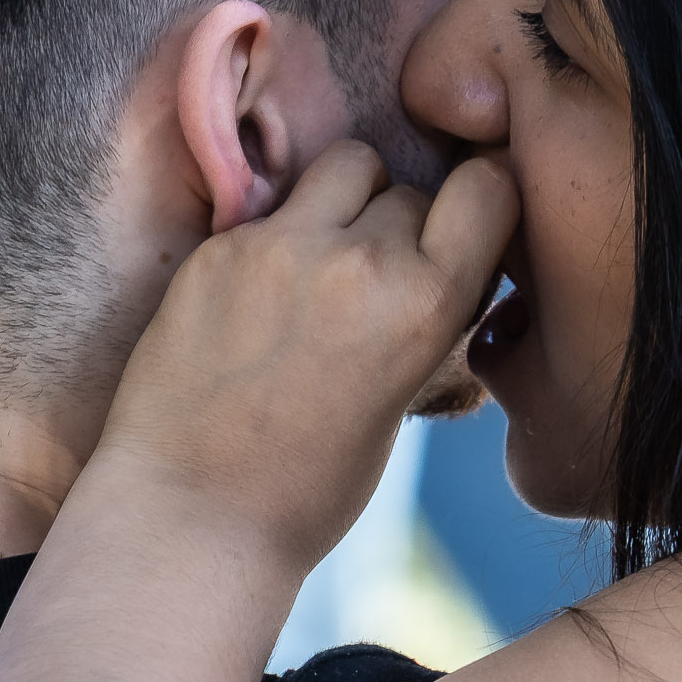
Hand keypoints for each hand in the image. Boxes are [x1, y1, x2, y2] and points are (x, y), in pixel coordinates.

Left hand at [96, 142, 517, 579]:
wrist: (193, 515)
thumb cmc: (309, 486)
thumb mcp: (402, 395)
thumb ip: (424, 312)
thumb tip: (433, 256)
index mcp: (427, 306)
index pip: (489, 187)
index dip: (481, 197)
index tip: (463, 223)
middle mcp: (362, 261)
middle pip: (409, 187)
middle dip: (401, 222)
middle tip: (371, 281)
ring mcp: (283, 246)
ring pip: (345, 166)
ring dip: (346, 199)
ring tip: (319, 263)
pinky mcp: (221, 248)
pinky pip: (274, 206)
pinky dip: (279, 236)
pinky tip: (257, 298)